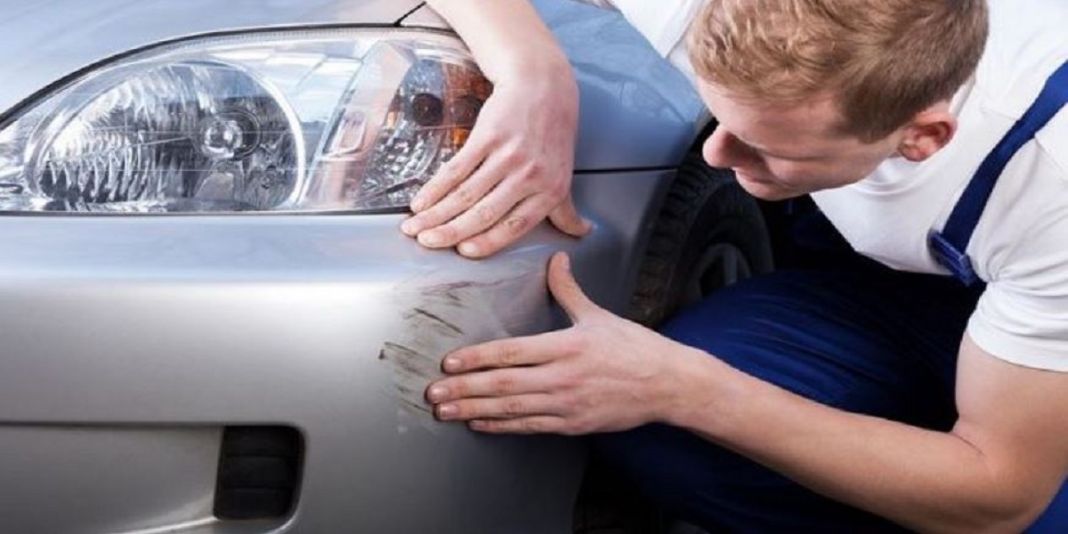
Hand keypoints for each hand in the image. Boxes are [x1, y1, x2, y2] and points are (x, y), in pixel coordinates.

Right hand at [400, 62, 590, 258]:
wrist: (543, 86)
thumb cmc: (553, 134)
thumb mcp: (564, 174)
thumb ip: (565, 209)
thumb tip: (581, 233)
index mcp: (549, 191)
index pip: (514, 226)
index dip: (487, 242)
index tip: (463, 252)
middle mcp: (529, 176)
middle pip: (484, 213)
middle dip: (451, 232)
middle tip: (427, 243)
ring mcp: (507, 155)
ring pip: (465, 194)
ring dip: (436, 214)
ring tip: (414, 227)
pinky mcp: (487, 136)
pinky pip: (456, 169)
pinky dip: (435, 188)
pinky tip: (421, 201)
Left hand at [424, 252, 702, 433]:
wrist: (667, 385)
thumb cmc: (636, 349)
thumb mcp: (599, 315)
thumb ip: (569, 290)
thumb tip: (556, 261)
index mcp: (566, 346)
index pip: (511, 352)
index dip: (477, 358)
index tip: (450, 362)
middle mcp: (562, 378)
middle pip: (503, 384)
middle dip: (464, 389)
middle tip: (433, 393)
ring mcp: (566, 404)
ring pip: (511, 409)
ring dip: (474, 410)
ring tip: (446, 412)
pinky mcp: (572, 424)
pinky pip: (529, 427)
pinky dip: (501, 426)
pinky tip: (479, 423)